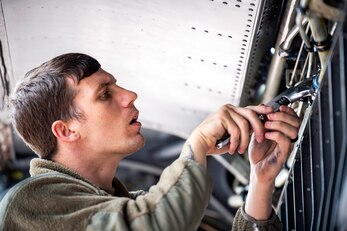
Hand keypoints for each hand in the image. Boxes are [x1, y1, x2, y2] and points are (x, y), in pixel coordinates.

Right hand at [181, 104, 273, 166]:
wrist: (200, 144)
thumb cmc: (215, 141)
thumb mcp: (235, 135)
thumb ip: (245, 129)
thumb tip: (259, 127)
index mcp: (233, 111)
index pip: (251, 109)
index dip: (262, 111)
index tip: (272, 113)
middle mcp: (229, 108)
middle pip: (251, 114)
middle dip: (259, 128)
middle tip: (260, 139)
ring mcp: (225, 111)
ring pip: (244, 124)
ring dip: (244, 140)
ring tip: (240, 149)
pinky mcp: (222, 116)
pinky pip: (236, 130)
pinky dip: (235, 142)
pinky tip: (232, 148)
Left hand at [245, 105, 299, 219]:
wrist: (256, 169)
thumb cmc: (259, 153)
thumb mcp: (258, 132)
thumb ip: (261, 120)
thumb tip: (262, 106)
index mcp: (284, 131)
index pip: (294, 117)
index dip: (289, 110)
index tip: (279, 107)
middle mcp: (288, 138)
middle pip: (296, 122)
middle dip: (283, 116)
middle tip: (270, 116)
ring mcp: (286, 146)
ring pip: (293, 131)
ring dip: (279, 124)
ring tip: (267, 125)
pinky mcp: (283, 154)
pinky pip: (285, 142)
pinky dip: (276, 135)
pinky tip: (267, 135)